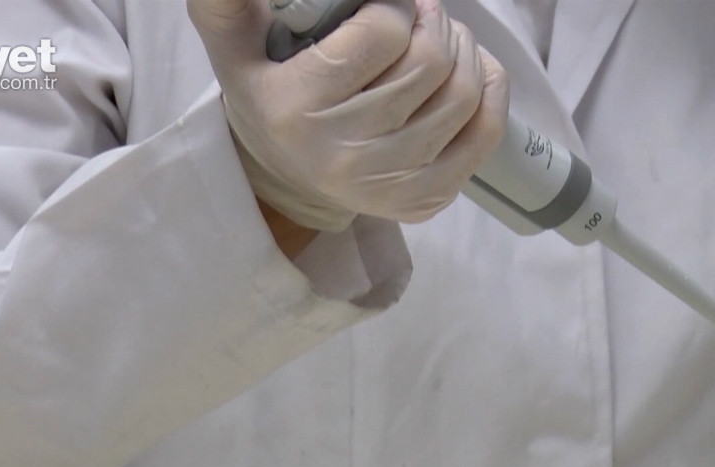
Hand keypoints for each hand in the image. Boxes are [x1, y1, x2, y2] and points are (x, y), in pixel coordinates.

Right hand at [188, 0, 508, 230]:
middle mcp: (346, 155)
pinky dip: (489, 88)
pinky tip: (469, 70)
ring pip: (464, 92)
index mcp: (299, 110)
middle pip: (430, 61)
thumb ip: (224, 2)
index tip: (386, 5)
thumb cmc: (270, 96)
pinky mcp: (426, 198)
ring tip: (440, 38)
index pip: (384, 33)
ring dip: (463, 48)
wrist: (286, 176)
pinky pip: (485, 132)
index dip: (395, 4)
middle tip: (419, 14)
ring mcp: (392, 183)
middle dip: (433, 21)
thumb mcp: (233, 46)